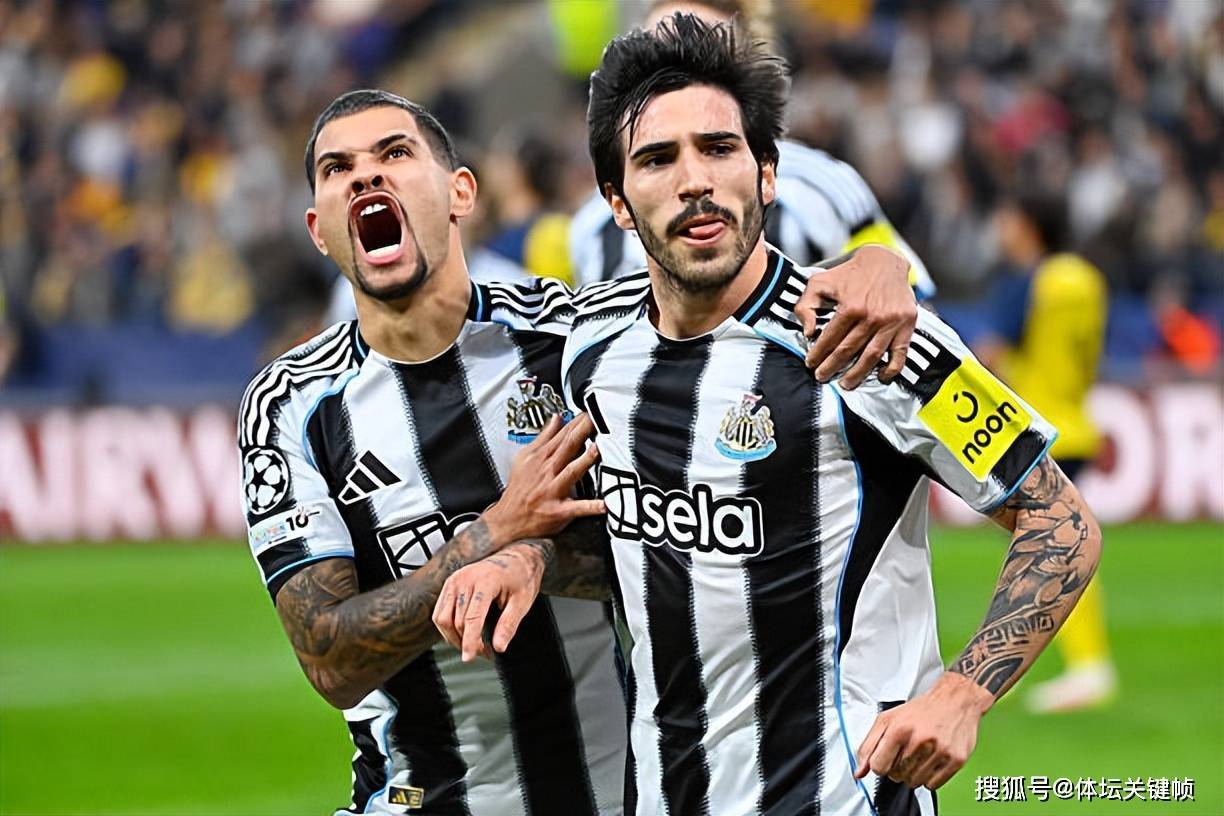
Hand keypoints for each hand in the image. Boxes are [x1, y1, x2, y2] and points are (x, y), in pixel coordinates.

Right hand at [432, 541, 548, 661]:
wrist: (515, 556)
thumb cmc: (521, 576)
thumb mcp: (522, 602)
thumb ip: (509, 625)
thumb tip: (498, 647)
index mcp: (485, 581)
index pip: (471, 618)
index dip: (469, 641)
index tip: (468, 658)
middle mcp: (465, 578)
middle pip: (455, 621)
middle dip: (467, 642)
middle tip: (485, 652)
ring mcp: (454, 579)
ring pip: (442, 618)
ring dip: (453, 637)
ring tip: (472, 644)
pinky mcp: (450, 584)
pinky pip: (440, 611)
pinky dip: (448, 626)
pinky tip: (462, 632)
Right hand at [484, 413, 604, 543]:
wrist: (507, 518)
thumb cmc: (519, 488)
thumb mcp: (526, 457)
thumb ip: (544, 437)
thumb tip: (556, 418)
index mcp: (542, 458)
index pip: (562, 435)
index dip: (577, 421)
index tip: (590, 410)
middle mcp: (548, 471)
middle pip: (568, 447)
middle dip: (582, 432)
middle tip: (596, 419)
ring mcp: (553, 490)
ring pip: (571, 472)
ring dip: (584, 461)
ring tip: (597, 450)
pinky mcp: (558, 511)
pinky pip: (576, 508)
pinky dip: (590, 507)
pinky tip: (604, 505)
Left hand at [795, 245, 916, 388]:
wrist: (884, 260)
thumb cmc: (849, 274)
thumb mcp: (820, 283)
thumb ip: (806, 306)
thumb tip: (807, 332)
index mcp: (850, 307)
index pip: (830, 339)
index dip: (818, 354)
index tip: (810, 364)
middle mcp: (872, 316)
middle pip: (848, 351)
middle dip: (832, 367)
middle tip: (822, 377)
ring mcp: (891, 322)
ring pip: (872, 357)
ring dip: (857, 374)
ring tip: (846, 384)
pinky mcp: (907, 324)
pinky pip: (899, 353)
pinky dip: (891, 368)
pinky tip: (880, 377)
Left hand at [854, 672, 992, 789]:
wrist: (955, 701)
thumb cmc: (921, 710)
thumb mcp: (888, 720)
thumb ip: (869, 746)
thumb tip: (859, 772)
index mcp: (900, 729)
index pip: (878, 766)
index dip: (879, 765)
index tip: (885, 759)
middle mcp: (920, 741)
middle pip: (896, 775)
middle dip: (896, 767)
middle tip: (905, 752)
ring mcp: (939, 752)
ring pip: (914, 782)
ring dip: (913, 773)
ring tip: (919, 755)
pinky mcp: (955, 760)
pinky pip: (932, 785)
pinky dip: (929, 778)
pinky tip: (931, 761)